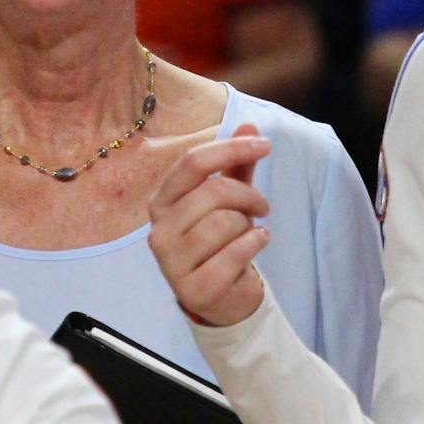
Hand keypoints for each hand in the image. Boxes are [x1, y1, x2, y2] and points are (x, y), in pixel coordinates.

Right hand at [148, 123, 271, 326]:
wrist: (221, 298)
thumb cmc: (222, 240)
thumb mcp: (228, 199)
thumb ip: (236, 165)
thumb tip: (250, 125)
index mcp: (161, 202)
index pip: (192, 163)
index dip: (231, 149)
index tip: (265, 145)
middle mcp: (158, 231)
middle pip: (212, 192)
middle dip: (249, 195)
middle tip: (263, 206)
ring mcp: (171, 263)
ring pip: (224, 223)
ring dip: (249, 224)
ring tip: (250, 232)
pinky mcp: (193, 289)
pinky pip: (234, 253)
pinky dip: (254, 244)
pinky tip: (255, 245)